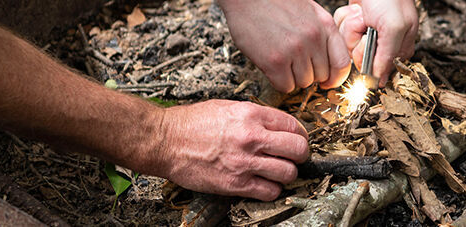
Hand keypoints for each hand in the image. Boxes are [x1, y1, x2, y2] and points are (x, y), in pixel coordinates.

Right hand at [153, 100, 308, 200]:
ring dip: (286, 174)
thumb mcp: (228, 107)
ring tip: (277, 171)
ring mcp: (245, 162)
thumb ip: (255, 116)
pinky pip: (270, 192)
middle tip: (294, 157)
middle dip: (300, 154)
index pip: (294, 125)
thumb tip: (276, 125)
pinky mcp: (236, 184)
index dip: (299, 134)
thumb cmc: (191, 124)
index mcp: (251, 115)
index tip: (297, 139)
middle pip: (298, 149)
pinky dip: (271, 190)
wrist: (165, 141)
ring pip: (288, 173)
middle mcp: (252, 137)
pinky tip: (264, 183)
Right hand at [219, 0, 351, 92]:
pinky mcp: (275, 61)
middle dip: (308, 73)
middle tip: (293, 63)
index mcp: (325, 25)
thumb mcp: (308, 12)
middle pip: (321, 76)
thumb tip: (327, 59)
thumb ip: (321, 33)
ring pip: (303, 83)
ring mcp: (295, 50)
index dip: (335, 78)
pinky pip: (285, 86)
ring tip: (281, 60)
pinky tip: (271, 66)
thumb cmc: (273, 1)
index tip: (327, 82)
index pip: (342, 63)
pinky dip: (278, 81)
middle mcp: (313, 38)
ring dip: (292, 77)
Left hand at [334, 0, 417, 86]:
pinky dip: (345, 18)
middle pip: (358, 57)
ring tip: (363, 14)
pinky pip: (341, 30)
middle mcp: (382, 44)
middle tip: (367, 23)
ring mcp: (366, 34)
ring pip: (348, 43)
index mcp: (399, 49)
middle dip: (358, 39)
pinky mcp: (354, 24)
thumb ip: (387, 56)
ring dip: (351, 26)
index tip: (371, 41)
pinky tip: (356, 10)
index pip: (377, 70)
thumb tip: (380, 82)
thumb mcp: (394, 27)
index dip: (369, 57)